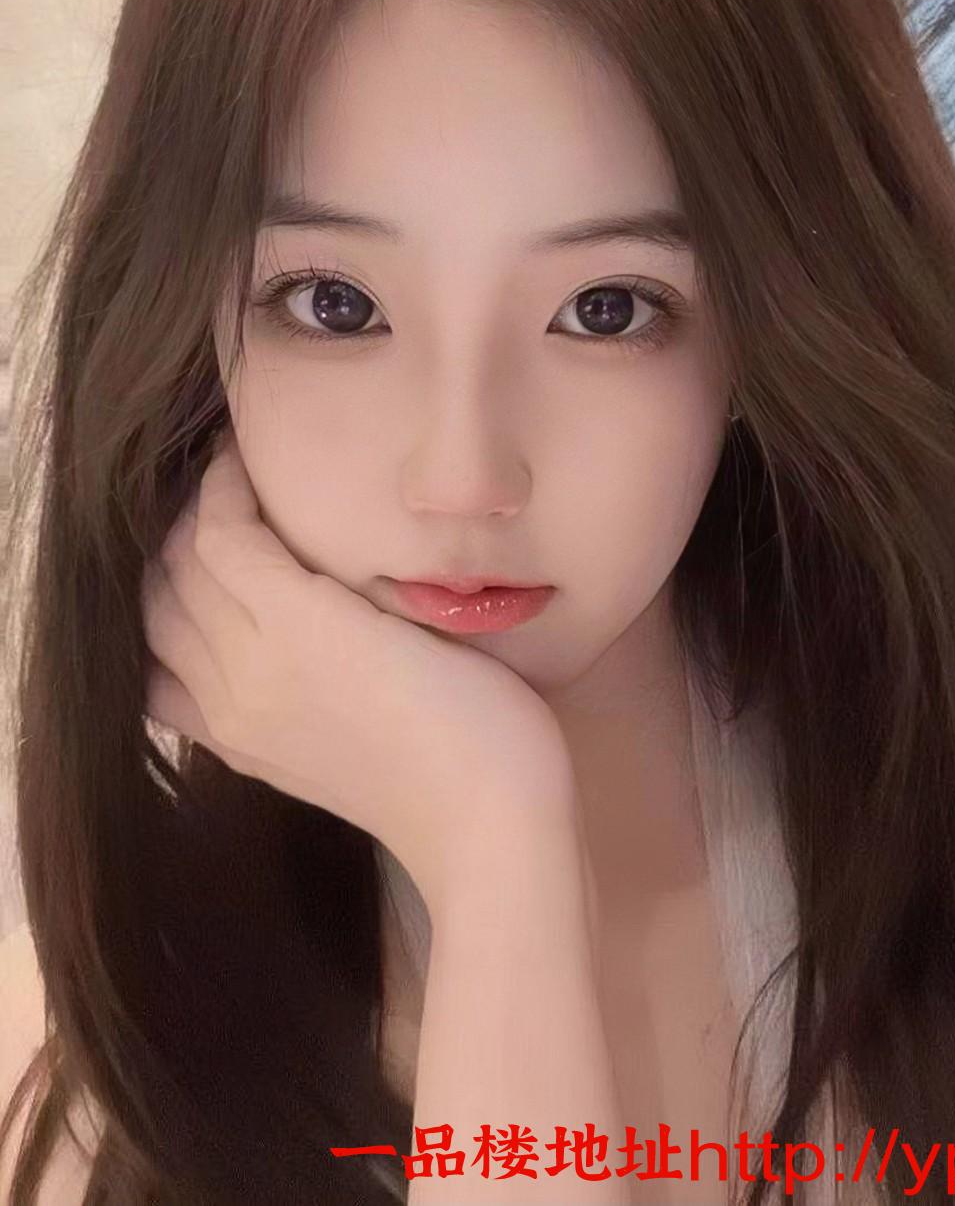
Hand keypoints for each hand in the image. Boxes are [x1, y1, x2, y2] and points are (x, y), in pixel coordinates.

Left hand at [141, 428, 575, 913]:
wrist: (483, 824)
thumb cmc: (481, 710)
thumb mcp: (420, 616)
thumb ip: (345, 571)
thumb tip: (302, 527)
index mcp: (293, 627)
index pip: (221, 534)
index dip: (223, 482)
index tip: (243, 445)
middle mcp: (243, 672)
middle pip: (177, 574)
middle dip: (190, 517)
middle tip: (224, 483)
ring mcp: (235, 719)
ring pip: (157, 628)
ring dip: (165, 574)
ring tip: (200, 541)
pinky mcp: (241, 755)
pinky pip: (160, 691)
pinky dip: (155, 645)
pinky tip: (182, 625)